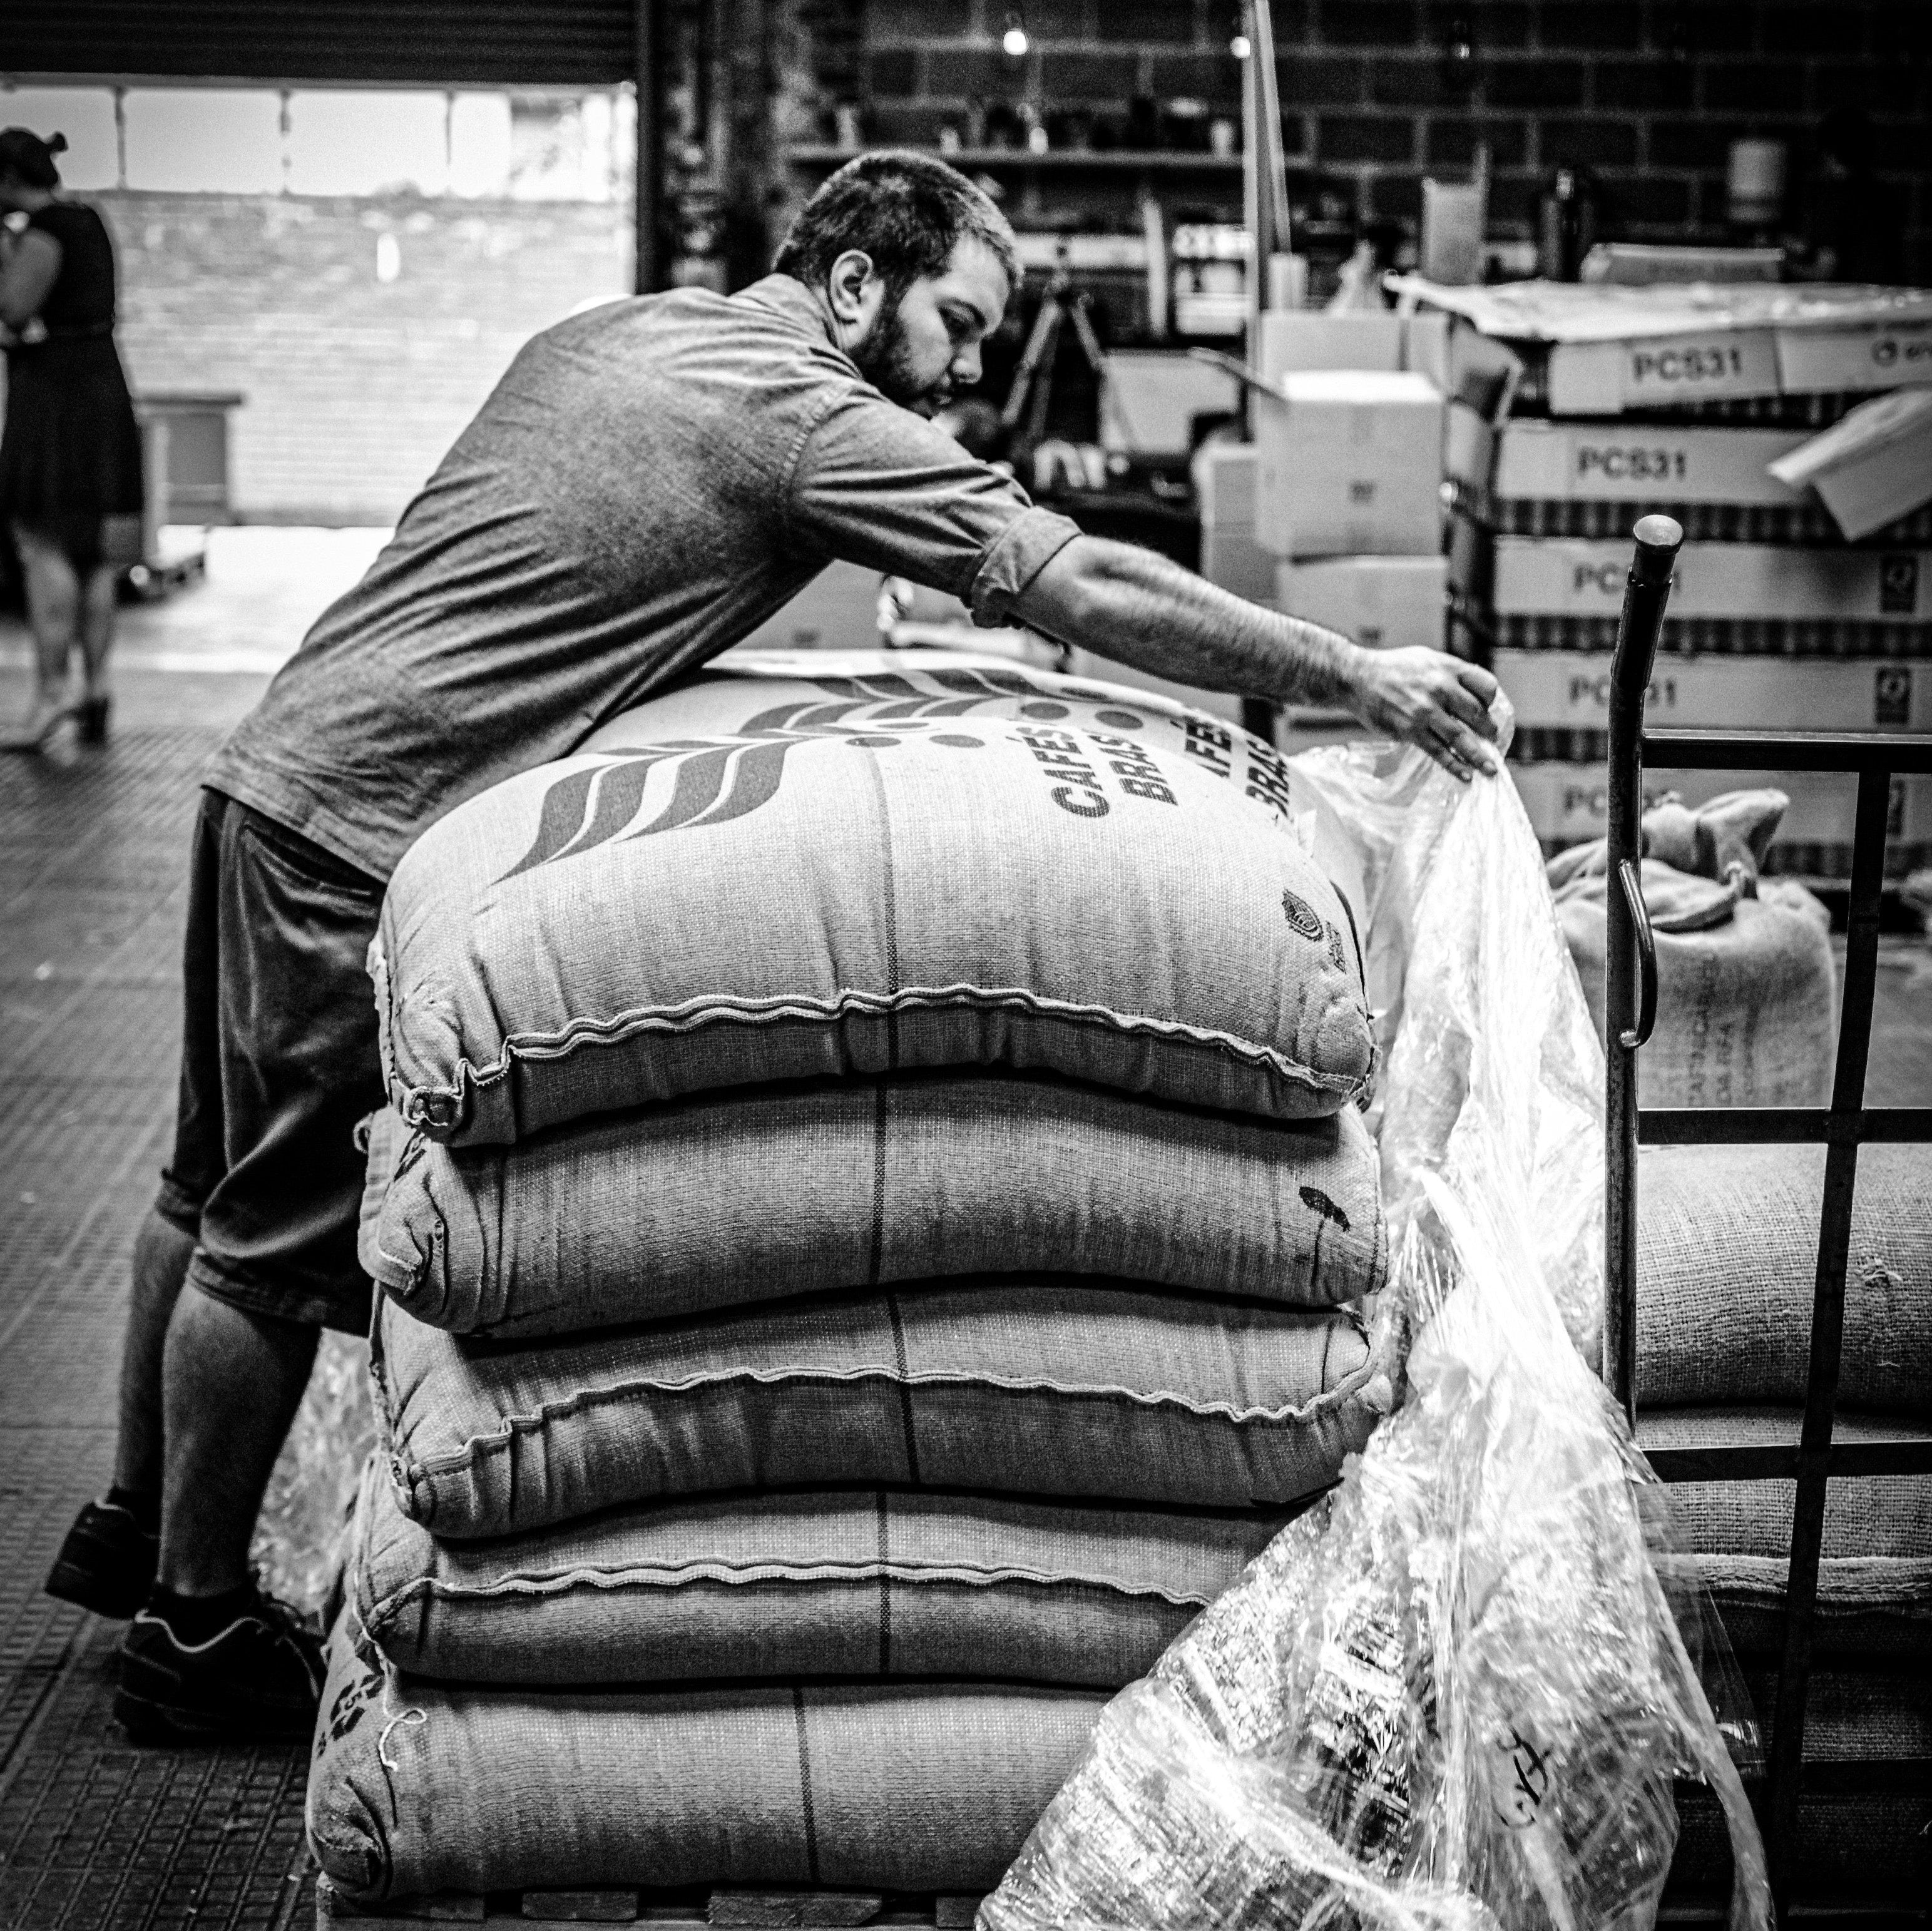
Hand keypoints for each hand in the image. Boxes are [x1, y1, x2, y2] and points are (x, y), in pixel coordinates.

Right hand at [1342, 645, 1502, 782]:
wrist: (1357, 677)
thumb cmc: (1393, 667)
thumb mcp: (1427, 658)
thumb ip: (1451, 674)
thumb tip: (1473, 694)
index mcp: (1448, 668)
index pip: (1486, 686)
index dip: (1491, 700)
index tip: (1488, 709)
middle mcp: (1440, 688)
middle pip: (1477, 714)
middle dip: (1489, 730)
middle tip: (1493, 740)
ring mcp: (1425, 711)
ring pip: (1461, 737)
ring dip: (1479, 756)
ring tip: (1490, 769)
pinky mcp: (1410, 730)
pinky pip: (1438, 751)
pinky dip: (1454, 765)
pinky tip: (1465, 775)